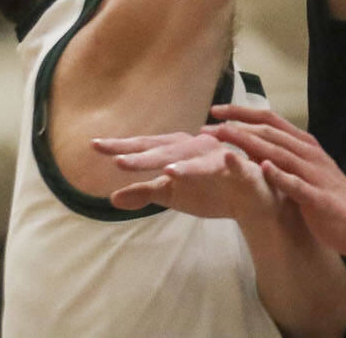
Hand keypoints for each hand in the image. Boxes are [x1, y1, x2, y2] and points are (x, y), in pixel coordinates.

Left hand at [94, 130, 278, 223]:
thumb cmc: (211, 190)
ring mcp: (221, 158)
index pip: (146, 148)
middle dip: (145, 156)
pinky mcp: (244, 171)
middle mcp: (198, 148)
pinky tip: (228, 159)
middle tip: (118, 161)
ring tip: (166, 171)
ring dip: (186, 163)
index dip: (122, 147)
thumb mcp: (173, 194)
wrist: (252, 200)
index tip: (93, 145)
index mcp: (179, 152)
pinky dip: (234, 161)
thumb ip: (145, 193)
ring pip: (200, 159)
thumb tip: (110, 198)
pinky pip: (238, 166)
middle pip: (168, 150)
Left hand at [203, 105, 345, 259]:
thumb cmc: (330, 202)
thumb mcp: (305, 174)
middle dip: (236, 126)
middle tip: (207, 127)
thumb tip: (254, 150)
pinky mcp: (318, 198)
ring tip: (224, 139)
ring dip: (249, 143)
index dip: (242, 113)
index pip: (271, 120)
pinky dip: (280, 174)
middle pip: (270, 132)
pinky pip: (296, 184)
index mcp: (306, 146)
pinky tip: (263, 168)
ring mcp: (314, 174)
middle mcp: (310, 154)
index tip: (216, 110)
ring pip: (279, 152)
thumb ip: (284, 160)